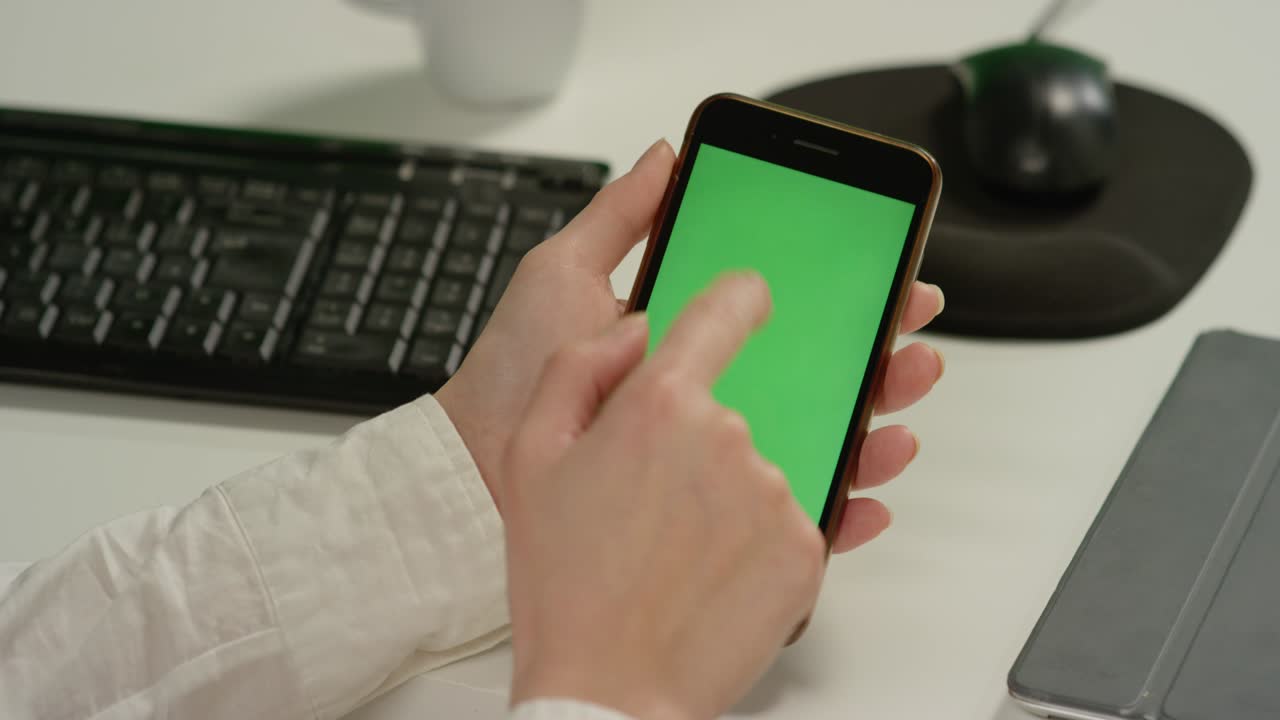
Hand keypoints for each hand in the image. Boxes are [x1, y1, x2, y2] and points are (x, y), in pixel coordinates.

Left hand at [435, 139, 945, 543]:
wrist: (473, 473)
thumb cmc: (511, 376)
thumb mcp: (562, 275)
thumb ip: (620, 215)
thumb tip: (669, 155)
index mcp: (685, 339)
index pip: (779, 312)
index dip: (836, 289)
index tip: (880, 267)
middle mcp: (709, 397)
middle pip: (816, 371)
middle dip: (877, 347)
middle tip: (909, 328)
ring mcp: (714, 459)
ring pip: (820, 437)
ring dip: (876, 416)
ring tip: (901, 394)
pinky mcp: (713, 520)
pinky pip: (794, 514)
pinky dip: (843, 502)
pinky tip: (866, 488)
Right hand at [505, 274, 823, 719]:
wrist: (608, 690)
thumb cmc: (564, 582)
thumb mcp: (530, 455)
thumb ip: (580, 367)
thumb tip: (635, 329)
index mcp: (660, 404)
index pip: (728, 307)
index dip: (739, 298)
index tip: (748, 301)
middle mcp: (730, 437)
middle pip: (737, 406)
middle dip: (704, 438)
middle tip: (657, 501)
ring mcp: (775, 492)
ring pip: (763, 466)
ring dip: (730, 494)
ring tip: (677, 550)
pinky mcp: (808, 546)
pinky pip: (791, 517)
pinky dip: (757, 539)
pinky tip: (709, 572)